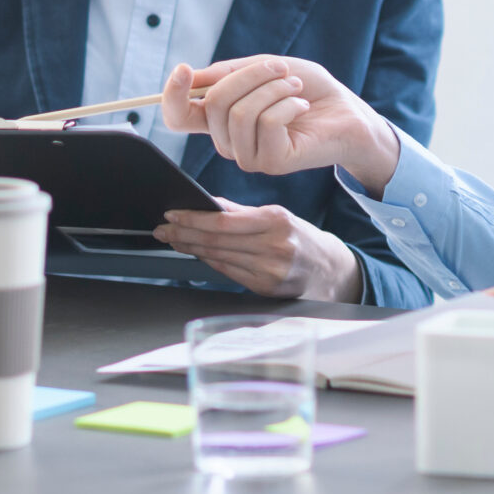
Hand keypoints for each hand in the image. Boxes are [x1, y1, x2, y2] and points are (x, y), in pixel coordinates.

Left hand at [154, 199, 364, 301]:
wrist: (331, 270)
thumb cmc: (302, 238)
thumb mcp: (278, 216)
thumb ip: (242, 212)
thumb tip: (209, 204)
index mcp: (276, 221)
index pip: (223, 221)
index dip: (192, 219)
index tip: (171, 215)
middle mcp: (274, 247)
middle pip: (216, 241)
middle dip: (183, 235)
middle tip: (162, 230)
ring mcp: (270, 271)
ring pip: (218, 258)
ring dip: (191, 249)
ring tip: (173, 240)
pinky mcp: (265, 289)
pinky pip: (229, 273)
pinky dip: (209, 262)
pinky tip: (196, 254)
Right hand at [161, 58, 402, 194]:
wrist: (348, 113)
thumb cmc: (308, 90)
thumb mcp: (264, 69)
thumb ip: (228, 73)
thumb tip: (191, 76)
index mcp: (221, 119)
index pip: (179, 116)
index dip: (172, 95)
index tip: (183, 70)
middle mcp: (229, 141)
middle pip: (213, 103)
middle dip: (250, 74)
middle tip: (280, 69)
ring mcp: (249, 156)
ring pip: (240, 112)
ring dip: (272, 87)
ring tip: (295, 87)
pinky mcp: (271, 163)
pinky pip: (266, 122)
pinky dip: (287, 103)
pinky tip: (302, 106)